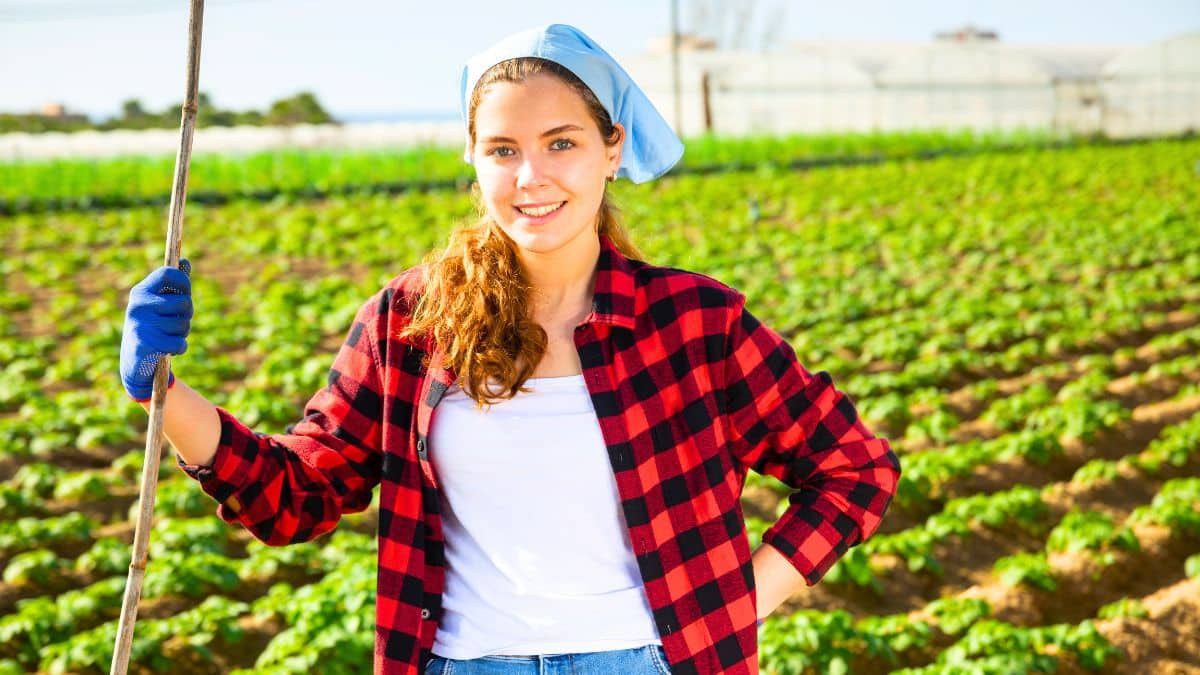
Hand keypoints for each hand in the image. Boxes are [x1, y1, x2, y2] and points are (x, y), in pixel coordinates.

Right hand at [120, 259, 192, 401]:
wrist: (133, 359)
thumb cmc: (152, 325)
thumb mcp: (159, 303)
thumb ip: (172, 285)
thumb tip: (186, 261)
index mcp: (141, 291)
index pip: (169, 274)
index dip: (184, 282)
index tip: (184, 292)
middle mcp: (138, 305)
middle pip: (185, 302)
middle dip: (186, 315)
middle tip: (174, 322)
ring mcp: (141, 324)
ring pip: (184, 325)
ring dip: (182, 333)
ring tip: (167, 336)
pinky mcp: (146, 344)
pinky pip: (180, 343)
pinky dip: (179, 348)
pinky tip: (167, 349)